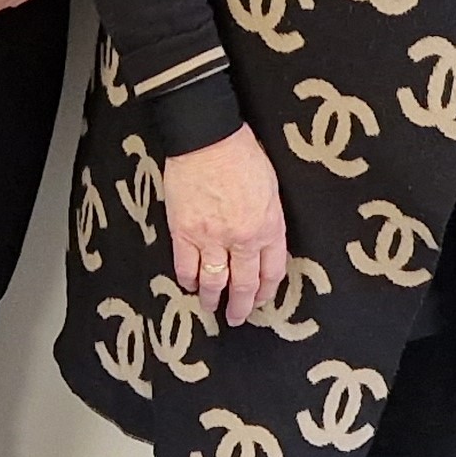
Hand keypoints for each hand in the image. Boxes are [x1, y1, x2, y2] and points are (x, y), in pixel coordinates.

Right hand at [164, 127, 289, 327]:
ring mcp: (211, 238)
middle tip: (237, 318)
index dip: (265, 291)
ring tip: (211, 308)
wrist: (207, 138)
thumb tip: (263, 241)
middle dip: (241, 306)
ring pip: (214, 282)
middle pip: (243, 284)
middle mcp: (242, 239)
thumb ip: (269, 218)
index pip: (271, 272)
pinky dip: (188, 280)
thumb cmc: (242, 154)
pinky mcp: (184, 232)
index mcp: (268, 226)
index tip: (261, 301)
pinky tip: (190, 285)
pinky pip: (186, 266)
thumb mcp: (271, 186)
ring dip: (213, 300)